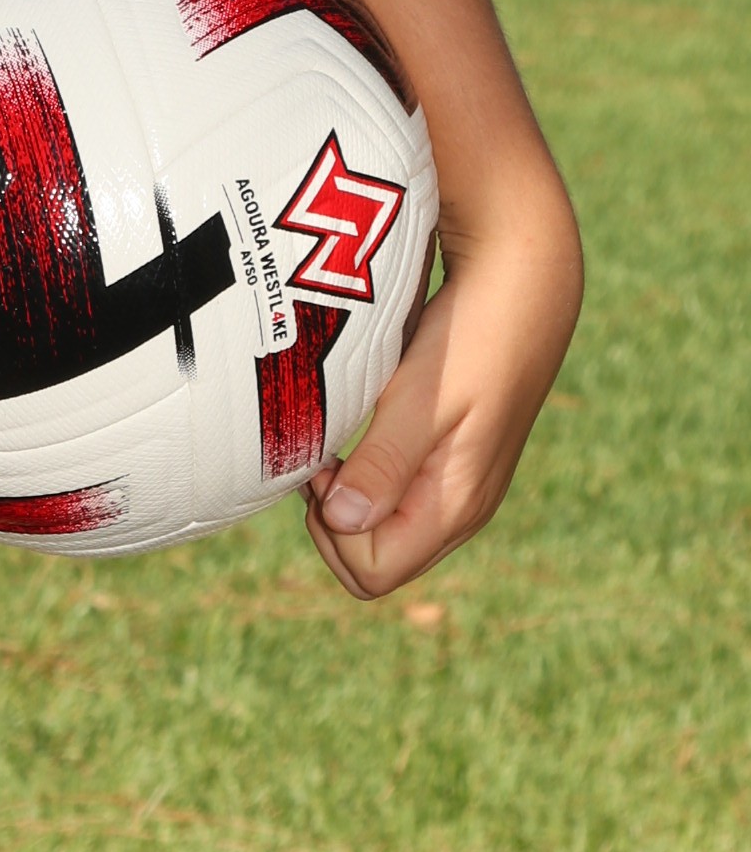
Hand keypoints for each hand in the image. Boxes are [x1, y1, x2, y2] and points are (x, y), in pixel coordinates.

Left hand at [303, 176, 581, 597]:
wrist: (526, 278)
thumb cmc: (474, 334)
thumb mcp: (422, 397)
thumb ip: (385, 464)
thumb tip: (343, 524)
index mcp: (455, 506)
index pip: (371, 572)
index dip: (332, 530)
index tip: (327, 464)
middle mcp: (459, 507)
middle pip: (374, 561)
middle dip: (334, 520)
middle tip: (326, 455)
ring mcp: (457, 483)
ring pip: (382, 528)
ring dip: (348, 494)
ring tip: (341, 439)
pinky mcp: (452, 454)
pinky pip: (395, 493)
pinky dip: (365, 471)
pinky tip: (362, 425)